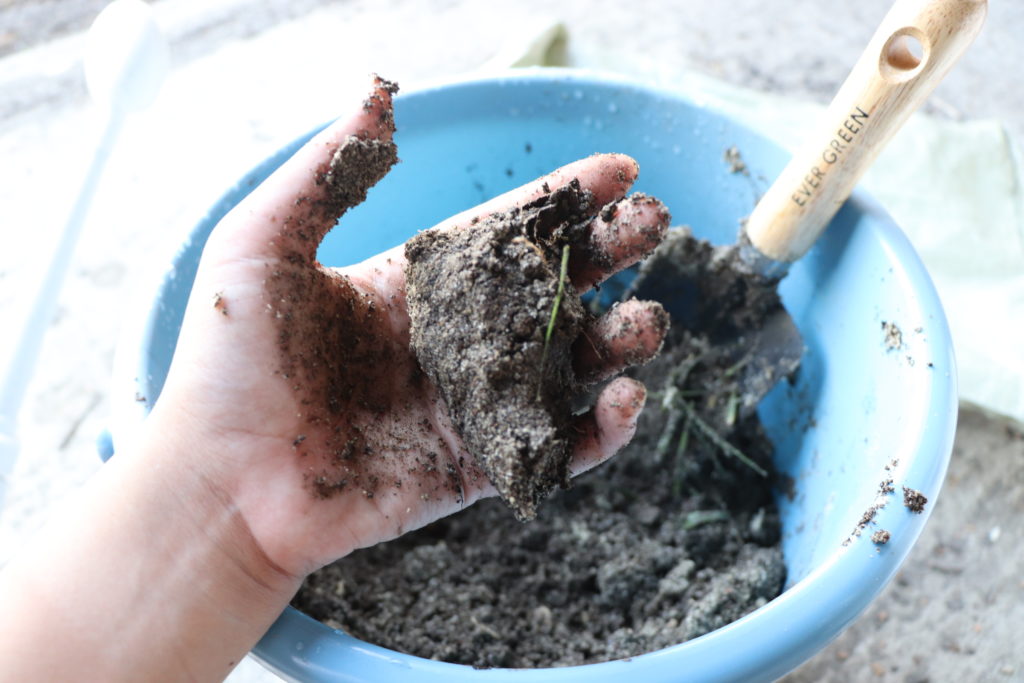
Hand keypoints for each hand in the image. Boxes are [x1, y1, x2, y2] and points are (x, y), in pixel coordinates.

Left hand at [148, 77, 670, 579]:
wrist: (220, 483)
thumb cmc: (229, 362)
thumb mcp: (263, 244)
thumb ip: (327, 171)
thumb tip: (379, 91)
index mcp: (416, 280)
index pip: (508, 229)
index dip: (564, 199)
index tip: (619, 171)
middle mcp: (454, 336)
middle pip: (553, 286)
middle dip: (609, 254)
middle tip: (654, 225)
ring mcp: (470, 402)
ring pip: (569, 365)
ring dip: (620, 339)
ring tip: (647, 322)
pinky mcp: (478, 466)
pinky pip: (557, 446)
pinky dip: (602, 429)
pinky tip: (624, 399)